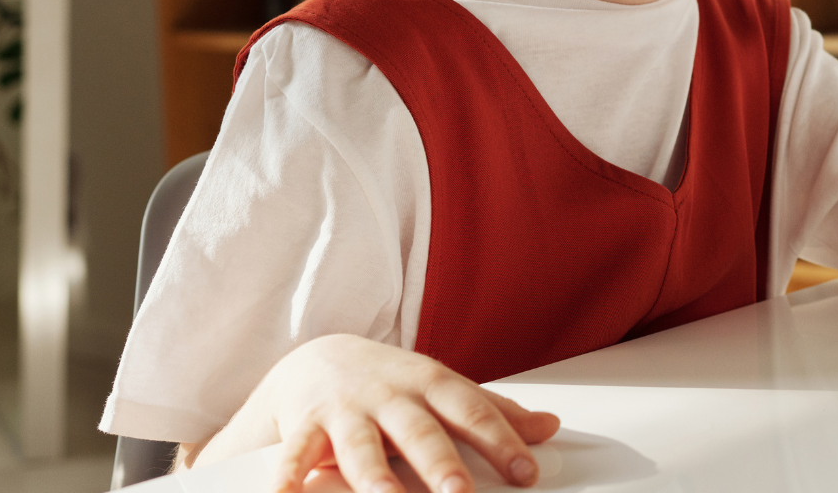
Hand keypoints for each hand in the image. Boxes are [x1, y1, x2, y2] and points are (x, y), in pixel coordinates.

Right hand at [195, 334, 559, 491]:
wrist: (318, 359)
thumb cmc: (392, 384)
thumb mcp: (443, 390)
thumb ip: (493, 411)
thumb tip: (549, 426)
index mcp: (431, 385)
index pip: (472, 412)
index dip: (501, 441)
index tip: (526, 473)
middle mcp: (389, 397)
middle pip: (419, 432)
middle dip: (439, 463)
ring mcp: (345, 412)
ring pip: (359, 448)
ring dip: (373, 479)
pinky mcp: (304, 428)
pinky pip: (294, 455)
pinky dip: (288, 477)